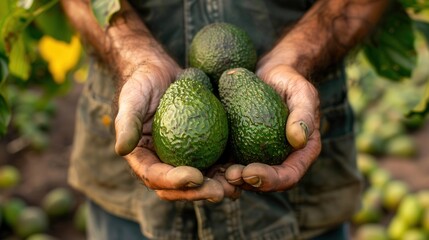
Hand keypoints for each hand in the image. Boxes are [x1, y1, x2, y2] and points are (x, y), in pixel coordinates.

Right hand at [113, 52, 237, 201]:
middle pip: (179, 187)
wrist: (162, 71)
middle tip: (220, 191)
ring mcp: (184, 157)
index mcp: (144, 158)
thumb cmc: (143, 82)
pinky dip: (228, 170)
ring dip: (217, 188)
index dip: (174, 181)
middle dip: (199, 193)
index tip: (195, 176)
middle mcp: (164, 162)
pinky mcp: (203, 148)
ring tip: (235, 187)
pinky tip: (245, 170)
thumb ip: (126, 123)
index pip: (155, 176)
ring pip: (200, 181)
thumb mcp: (132, 99)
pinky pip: (215, 163)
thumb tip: (121, 150)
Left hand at [225, 61, 321, 191]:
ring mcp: (258, 155)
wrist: (267, 72)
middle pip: (264, 183)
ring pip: (244, 178)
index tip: (251, 171)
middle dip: (246, 184)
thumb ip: (304, 114)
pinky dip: (218, 166)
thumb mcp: (301, 92)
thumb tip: (298, 139)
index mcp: (300, 153)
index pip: (288, 175)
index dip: (271, 180)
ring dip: (229, 181)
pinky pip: (229, 161)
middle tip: (229, 175)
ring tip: (216, 173)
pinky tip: (203, 163)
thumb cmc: (288, 80)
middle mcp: (280, 159)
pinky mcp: (239, 147)